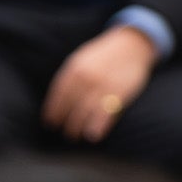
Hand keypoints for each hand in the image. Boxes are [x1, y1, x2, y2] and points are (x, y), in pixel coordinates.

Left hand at [41, 24, 156, 143]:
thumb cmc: (105, 56)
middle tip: (66, 133)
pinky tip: (93, 135)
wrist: (132, 44)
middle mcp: (85, 76)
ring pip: (84, 112)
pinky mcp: (118, 92)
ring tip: (76, 136)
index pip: (58, 94)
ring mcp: (102, 84)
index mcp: (74, 68)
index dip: (53, 111)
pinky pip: (104, 113)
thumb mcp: (83, 59)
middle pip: (70, 106)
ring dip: (78, 128)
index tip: (50, 122)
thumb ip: (71, 77)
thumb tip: (57, 99)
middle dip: (65, 122)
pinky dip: (97, 126)